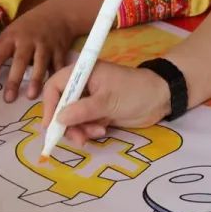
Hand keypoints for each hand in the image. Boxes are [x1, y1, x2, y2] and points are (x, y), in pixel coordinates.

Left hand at [0, 0, 75, 101]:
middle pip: (19, 61)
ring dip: (36, 80)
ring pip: (40, 64)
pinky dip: (56, 77)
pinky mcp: (60, 50)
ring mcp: (45, 45)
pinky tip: (53, 88)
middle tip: (8, 99)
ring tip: (30, 96)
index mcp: (11, 37)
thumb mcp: (11, 31)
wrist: (58, 14)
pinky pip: (58, 66)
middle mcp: (28, 41)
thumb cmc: (29, 26)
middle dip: (14, 80)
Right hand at [41, 61, 170, 145]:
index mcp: (83, 73)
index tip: (52, 125)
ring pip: (72, 119)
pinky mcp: (98, 113)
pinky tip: (103, 131)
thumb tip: (59, 119)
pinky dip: (89, 131)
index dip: (49, 105)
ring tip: (97, 132)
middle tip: (78, 138)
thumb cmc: (135, 91)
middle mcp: (83, 85)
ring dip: (80, 129)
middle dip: (67, 123)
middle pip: (61, 106)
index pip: (55, 86)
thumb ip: (83, 110)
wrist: (161, 99)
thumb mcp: (108, 101)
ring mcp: (90, 100)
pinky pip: (84, 124)